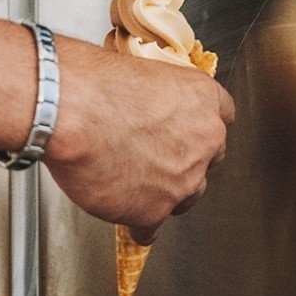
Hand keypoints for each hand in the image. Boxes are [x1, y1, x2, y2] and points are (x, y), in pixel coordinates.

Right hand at [45, 37, 234, 244]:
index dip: (199, 122)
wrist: (71, 110)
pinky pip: (151, 227)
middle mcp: (203, 140)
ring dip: (165, 192)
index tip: (189, 126)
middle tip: (155, 153)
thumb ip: (154, 93)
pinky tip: (123, 208)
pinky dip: (137, 221)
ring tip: (136, 182)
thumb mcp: (138, 69)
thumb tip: (143, 103)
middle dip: (186, 159)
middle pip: (208, 158)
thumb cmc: (94, 83)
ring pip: (186, 196)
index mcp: (202, 98)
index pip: (223, 113)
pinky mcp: (154, 211)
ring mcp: (182, 180)